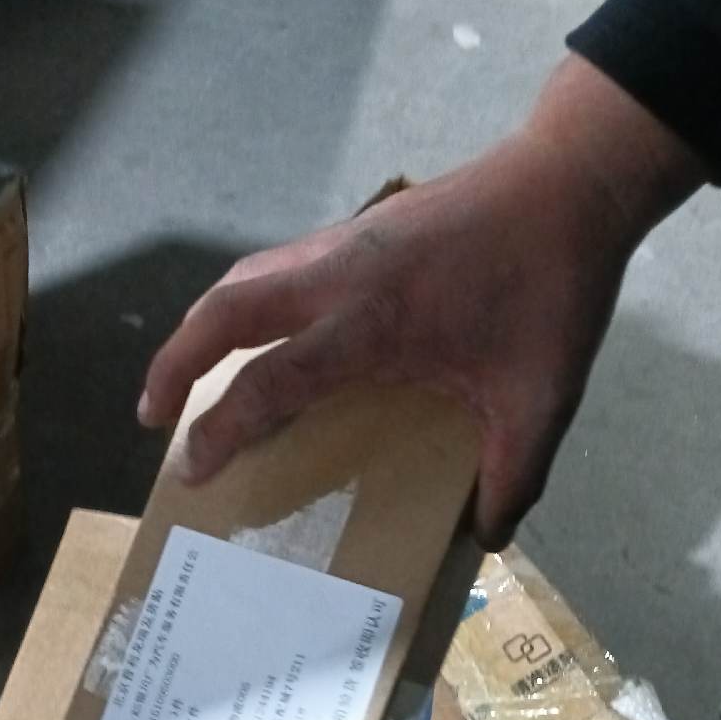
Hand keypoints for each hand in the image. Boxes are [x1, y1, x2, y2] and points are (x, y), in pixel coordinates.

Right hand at [139, 58, 704, 548]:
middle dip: (174, 365)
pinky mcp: (355, 229)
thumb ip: (513, 475)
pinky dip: (240, 304)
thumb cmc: (553, 289)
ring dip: (200, 329)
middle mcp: (337, 279)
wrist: (569, 183)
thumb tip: (487, 536)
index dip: (220, 430)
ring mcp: (341, 245)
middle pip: (221, 313)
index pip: (267, 382)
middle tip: (152, 417)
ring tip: (185, 375)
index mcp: (371, 325)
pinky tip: (257, 334)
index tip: (191, 470)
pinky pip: (273, 267)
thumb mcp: (541, 399)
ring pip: (240, 280)